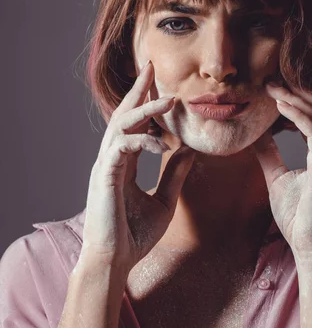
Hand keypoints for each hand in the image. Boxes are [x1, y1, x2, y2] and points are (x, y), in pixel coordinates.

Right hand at [81, 60, 195, 270]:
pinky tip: (163, 143)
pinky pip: (121, 147)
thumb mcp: (164, 201)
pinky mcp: (104, 176)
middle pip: (123, 115)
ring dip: (145, 110)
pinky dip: (142, 141)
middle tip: (151, 66)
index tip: (159, 84)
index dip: (145, 102)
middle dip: (138, 90)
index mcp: (124, 163)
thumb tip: (190, 151)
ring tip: (168, 100)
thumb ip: (175, 175)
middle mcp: (113, 159)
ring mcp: (106, 166)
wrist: (115, 261)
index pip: (135, 125)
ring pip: (121, 125)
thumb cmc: (134, 235)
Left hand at [250, 82, 311, 257]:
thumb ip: (269, 156)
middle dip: (294, 93)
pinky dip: (299, 114)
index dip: (295, 101)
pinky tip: (280, 105)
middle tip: (270, 81)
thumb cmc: (299, 217)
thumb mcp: (277, 179)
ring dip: (294, 98)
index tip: (271, 92)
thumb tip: (254, 137)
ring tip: (271, 88)